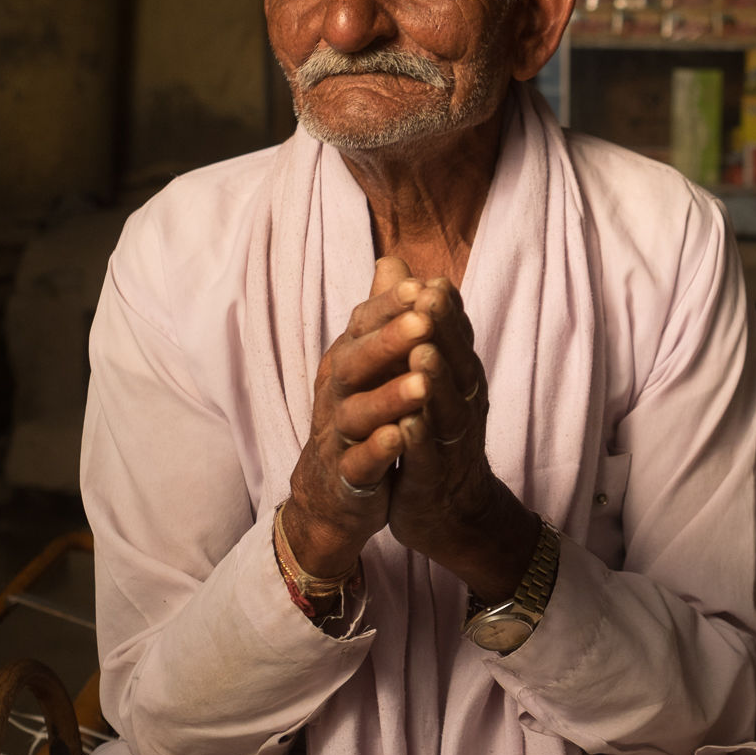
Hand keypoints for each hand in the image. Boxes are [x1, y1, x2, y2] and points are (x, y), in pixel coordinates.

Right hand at [281, 257, 446, 577]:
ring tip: (421, 385)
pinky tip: (401, 439)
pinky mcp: (346, 477)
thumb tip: (395, 260)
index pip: (365, 325)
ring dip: (389, 398)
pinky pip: (359, 463)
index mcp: (349, 361)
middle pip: (357, 362)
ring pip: (358, 413)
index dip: (391, 306)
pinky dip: (378, 451)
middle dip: (389, 342)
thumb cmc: (359, 415)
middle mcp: (337, 393)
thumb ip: (384, 316)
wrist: (332, 493)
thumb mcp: (370, 363)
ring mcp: (338, 436)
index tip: (423, 285)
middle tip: (423, 322)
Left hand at [384, 278, 539, 603]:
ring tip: (422, 355)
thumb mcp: (431, 375)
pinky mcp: (430, 481)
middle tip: (429, 302)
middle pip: (457, 366)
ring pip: (446, 410)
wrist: (451, 509)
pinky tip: (407, 426)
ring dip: (435, 382)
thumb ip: (416, 321)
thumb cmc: (437, 433)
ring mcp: (449, 445)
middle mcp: (462, 406)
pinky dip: (418, 442)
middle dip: (444, 333)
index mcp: (461, 379)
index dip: (446, 312)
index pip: (456, 339)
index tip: (433, 280)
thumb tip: (397, 264)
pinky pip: (425, 460)